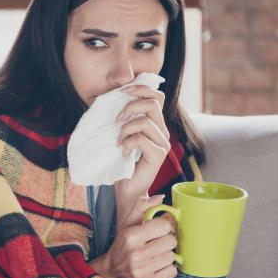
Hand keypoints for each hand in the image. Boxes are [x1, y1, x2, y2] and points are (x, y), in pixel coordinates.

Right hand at [89, 194, 177, 277]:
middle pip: (171, 241)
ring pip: (172, 257)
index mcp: (131, 236)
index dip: (164, 226)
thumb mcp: (128, 225)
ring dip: (167, 255)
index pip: (164, 225)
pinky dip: (168, 269)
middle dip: (167, 241)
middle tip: (158, 243)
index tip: (159, 230)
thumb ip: (142, 208)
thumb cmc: (123, 246)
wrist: (111, 274)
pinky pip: (172, 272)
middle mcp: (136, 254)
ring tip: (156, 256)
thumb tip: (160, 197)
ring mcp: (142, 271)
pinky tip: (157, 267)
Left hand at [113, 84, 170, 223]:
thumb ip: (123, 117)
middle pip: (153, 103)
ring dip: (125, 128)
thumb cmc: (121, 162)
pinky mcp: (158, 154)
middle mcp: (162, 131)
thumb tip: (114, 96)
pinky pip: (140, 138)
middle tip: (117, 119)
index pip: (157, 96)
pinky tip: (123, 152)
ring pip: (145, 121)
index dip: (140, 88)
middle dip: (131, 105)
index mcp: (155, 123)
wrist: (126, 189)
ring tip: (119, 140)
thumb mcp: (121, 134)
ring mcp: (163, 143)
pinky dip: (127, 143)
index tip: (122, 91)